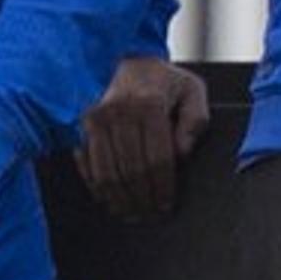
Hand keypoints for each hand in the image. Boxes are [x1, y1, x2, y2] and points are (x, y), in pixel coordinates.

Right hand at [74, 57, 208, 218]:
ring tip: (131, 213)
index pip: (157, 159)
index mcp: (149, 104)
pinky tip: (109, 200)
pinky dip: (97, 187)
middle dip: (142, 199)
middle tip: (150, 215)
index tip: (166, 204)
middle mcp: (120, 111)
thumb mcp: (193, 94)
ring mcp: (99, 118)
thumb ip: (195, 122)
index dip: (162, 187)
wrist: (135, 64)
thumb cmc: (168, 83)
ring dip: (119, 199)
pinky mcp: (85, 124)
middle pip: (131, 170)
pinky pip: (89, 164)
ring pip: (107, 172)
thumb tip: (182, 154)